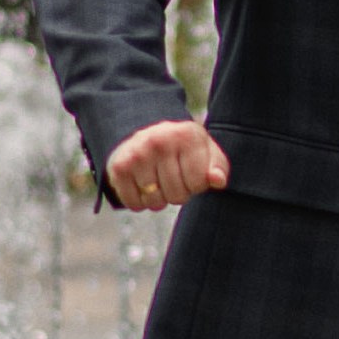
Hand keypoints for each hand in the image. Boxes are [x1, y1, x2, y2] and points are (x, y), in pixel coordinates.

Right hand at [105, 117, 227, 212]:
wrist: (145, 135)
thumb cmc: (184, 150)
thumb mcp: (207, 152)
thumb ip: (218, 167)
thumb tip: (217, 181)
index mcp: (186, 135)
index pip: (199, 183)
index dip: (197, 185)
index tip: (191, 172)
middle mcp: (159, 141)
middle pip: (177, 196)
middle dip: (178, 194)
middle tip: (173, 177)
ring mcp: (137, 154)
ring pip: (155, 202)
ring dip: (159, 199)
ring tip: (158, 181)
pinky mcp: (119, 168)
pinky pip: (134, 203)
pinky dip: (139, 202)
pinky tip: (142, 186)